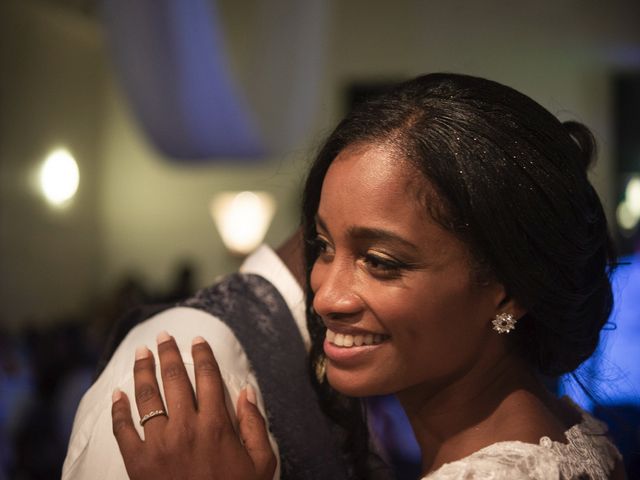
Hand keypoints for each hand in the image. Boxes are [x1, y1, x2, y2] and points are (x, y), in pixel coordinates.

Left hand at [111, 332, 275, 479]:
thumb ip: (256, 425)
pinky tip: (118, 394)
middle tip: (164, 337)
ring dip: (143, 371)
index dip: (202, 355)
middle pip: (176, 379)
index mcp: (217, 425)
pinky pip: (123, 430)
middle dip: (169, 353)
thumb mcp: (261, 463)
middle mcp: (186, 427)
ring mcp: (158, 444)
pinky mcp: (137, 463)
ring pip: (147, 397)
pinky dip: (119, 410)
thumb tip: (247, 392)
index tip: (197, 340)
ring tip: (141, 353)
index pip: (208, 377)